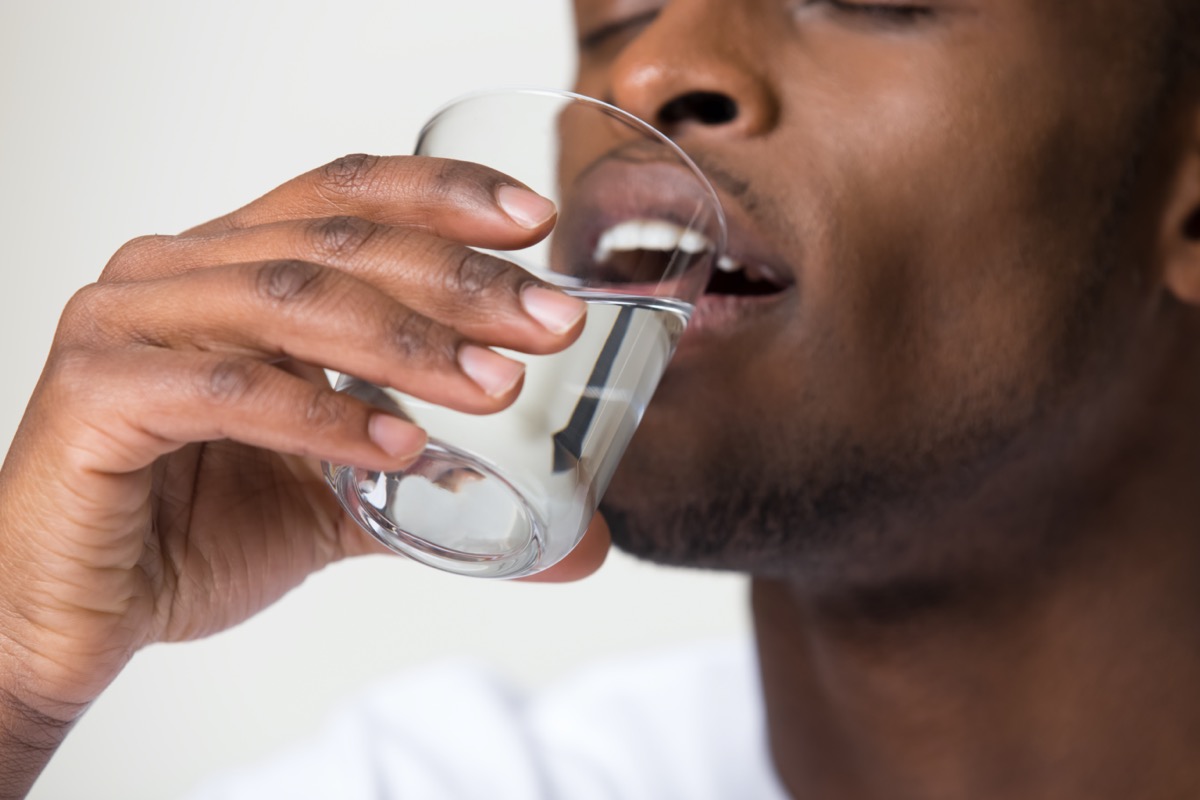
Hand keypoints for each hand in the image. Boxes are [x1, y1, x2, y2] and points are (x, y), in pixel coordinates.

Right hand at [0, 154, 608, 794]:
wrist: (78, 613)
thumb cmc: (195, 531)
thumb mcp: (344, 499)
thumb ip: (449, 496)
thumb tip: (583, 546)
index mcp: (230, 263)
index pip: (346, 195)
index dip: (444, 193)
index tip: (535, 220)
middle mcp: (176, 268)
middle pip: (336, 241)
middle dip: (458, 278)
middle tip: (549, 321)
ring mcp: (127, 321)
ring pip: (289, 300)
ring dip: (407, 344)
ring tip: (496, 386)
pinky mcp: (97, 393)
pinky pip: (228, 388)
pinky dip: (321, 416)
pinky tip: (394, 449)